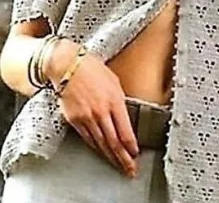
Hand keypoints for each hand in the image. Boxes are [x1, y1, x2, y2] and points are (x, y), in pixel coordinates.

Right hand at [44, 39, 139, 177]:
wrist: (67, 65)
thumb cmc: (92, 68)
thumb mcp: (114, 81)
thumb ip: (119, 100)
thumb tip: (124, 116)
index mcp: (114, 100)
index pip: (125, 131)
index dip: (131, 147)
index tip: (135, 153)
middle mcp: (101, 112)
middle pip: (114, 142)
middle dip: (123, 158)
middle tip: (130, 169)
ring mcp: (86, 117)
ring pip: (100, 143)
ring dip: (110, 157)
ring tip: (118, 165)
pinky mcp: (74, 119)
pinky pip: (87, 138)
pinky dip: (96, 148)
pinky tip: (102, 153)